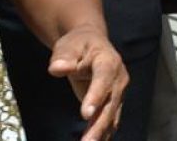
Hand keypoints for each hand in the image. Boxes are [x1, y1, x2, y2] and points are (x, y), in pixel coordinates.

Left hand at [47, 24, 127, 140]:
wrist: (92, 44)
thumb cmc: (78, 44)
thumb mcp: (68, 45)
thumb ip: (63, 57)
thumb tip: (58, 68)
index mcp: (108, 60)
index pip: (104, 78)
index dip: (96, 95)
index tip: (86, 114)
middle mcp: (118, 77)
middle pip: (111, 102)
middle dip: (99, 124)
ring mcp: (118, 91)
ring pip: (111, 114)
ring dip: (101, 132)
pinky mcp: (113, 102)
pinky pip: (109, 120)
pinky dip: (102, 133)